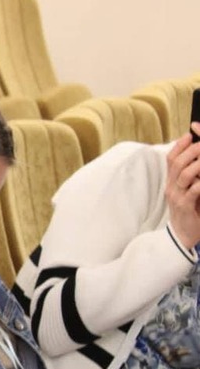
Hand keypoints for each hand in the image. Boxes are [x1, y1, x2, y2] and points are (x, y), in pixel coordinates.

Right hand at [164, 128, 199, 248]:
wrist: (182, 235)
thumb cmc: (190, 211)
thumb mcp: (189, 190)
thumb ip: (193, 176)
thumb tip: (199, 161)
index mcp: (171, 181)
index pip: (171, 158)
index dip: (180, 144)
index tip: (191, 133)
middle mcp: (171, 186)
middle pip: (177, 162)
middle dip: (192, 150)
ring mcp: (176, 196)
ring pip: (185, 174)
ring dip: (199, 164)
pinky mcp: (185, 206)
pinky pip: (194, 190)